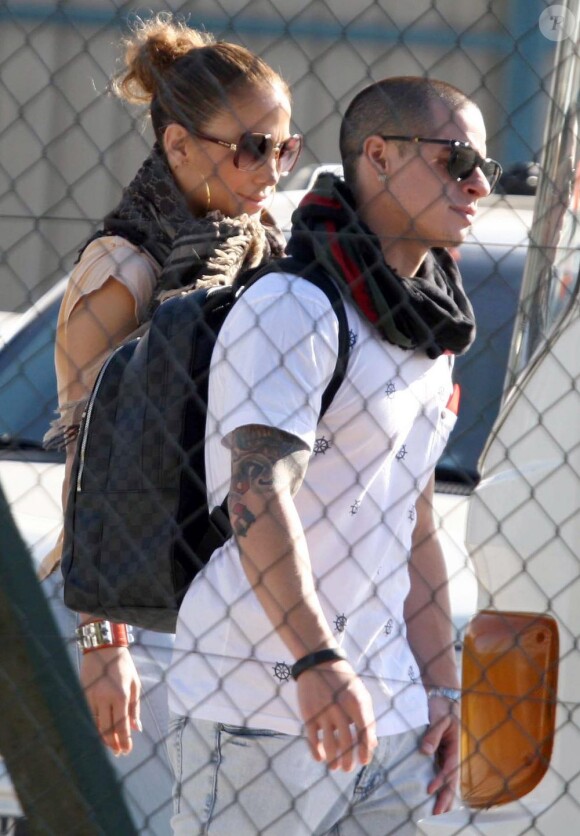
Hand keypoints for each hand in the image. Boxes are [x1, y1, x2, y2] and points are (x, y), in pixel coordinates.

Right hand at [80, 646, 141, 755]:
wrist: (104, 649)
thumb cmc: (123, 666)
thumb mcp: (135, 684)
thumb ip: (135, 707)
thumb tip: (137, 728)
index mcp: (121, 695)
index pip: (122, 725)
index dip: (124, 740)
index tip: (127, 751)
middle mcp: (105, 698)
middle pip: (107, 729)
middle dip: (113, 744)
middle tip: (118, 753)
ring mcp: (92, 697)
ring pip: (96, 725)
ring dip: (103, 738)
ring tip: (111, 746)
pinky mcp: (84, 695)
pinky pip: (89, 716)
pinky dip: (95, 726)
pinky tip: (101, 732)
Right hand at [297, 660, 376, 771]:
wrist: (319, 663)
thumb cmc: (344, 682)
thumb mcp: (361, 695)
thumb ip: (367, 718)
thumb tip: (372, 745)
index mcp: (356, 702)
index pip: (364, 731)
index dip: (365, 750)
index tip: (364, 761)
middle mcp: (340, 708)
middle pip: (346, 742)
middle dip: (348, 759)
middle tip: (347, 768)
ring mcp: (323, 711)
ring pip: (329, 743)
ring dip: (333, 759)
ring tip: (335, 767)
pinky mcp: (308, 713)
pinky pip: (312, 738)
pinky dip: (316, 751)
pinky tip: (320, 757)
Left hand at [421, 695, 459, 813]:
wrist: (443, 699)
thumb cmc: (442, 709)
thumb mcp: (438, 719)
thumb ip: (432, 735)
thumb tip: (425, 752)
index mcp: (456, 747)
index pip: (449, 768)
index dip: (441, 780)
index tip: (430, 789)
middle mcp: (454, 754)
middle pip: (452, 780)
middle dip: (445, 797)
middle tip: (437, 813)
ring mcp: (448, 755)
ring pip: (449, 780)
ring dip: (444, 796)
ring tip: (437, 812)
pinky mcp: (442, 754)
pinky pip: (443, 773)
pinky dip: (441, 786)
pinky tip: (436, 796)